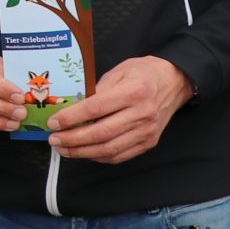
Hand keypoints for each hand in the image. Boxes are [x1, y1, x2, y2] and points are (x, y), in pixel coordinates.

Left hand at [48, 56, 194, 163]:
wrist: (176, 81)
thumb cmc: (145, 73)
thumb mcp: (120, 71)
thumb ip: (98, 89)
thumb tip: (73, 107)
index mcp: (134, 92)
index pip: (96, 109)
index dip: (71, 118)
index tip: (54, 123)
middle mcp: (142, 114)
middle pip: (102, 133)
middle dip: (73, 139)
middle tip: (55, 140)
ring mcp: (147, 131)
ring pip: (110, 149)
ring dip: (83, 152)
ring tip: (65, 149)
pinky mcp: (149, 142)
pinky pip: (121, 155)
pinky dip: (100, 157)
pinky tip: (85, 152)